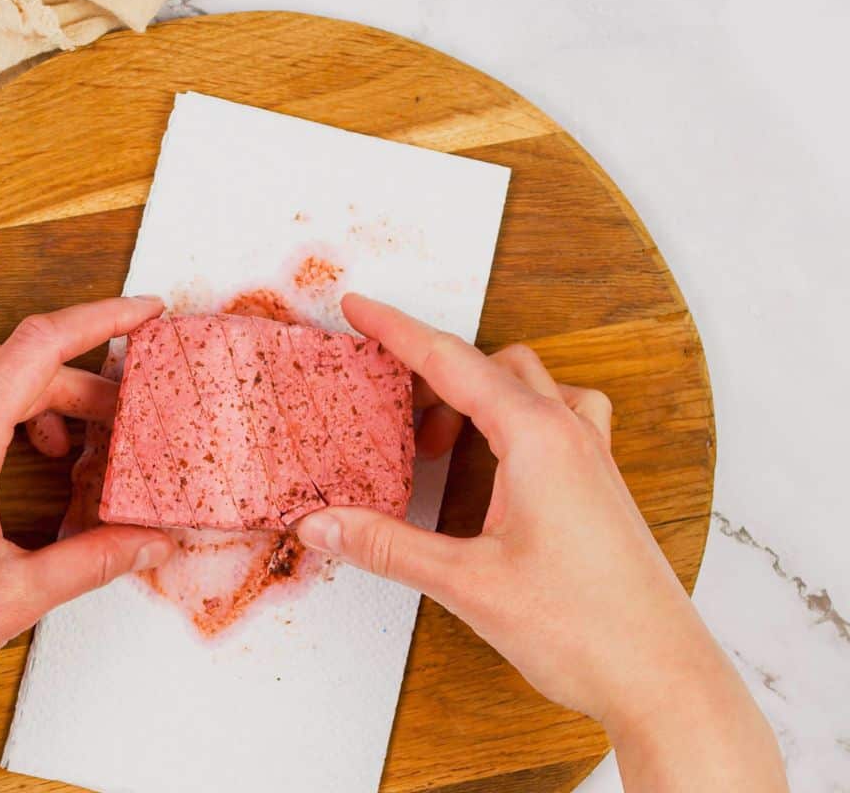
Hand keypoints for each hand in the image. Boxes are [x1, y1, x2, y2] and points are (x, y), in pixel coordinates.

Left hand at [0, 297, 174, 792]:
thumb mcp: (14, 598)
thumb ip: (92, 559)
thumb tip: (147, 542)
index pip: (38, 348)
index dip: (101, 320)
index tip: (142, 312)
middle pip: (8, 360)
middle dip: (71, 382)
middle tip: (111, 429)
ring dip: (16, 388)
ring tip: (52, 446)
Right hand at [295, 293, 785, 792]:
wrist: (662, 676)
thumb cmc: (581, 627)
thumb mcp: (467, 583)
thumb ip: (387, 545)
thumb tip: (321, 523)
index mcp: (538, 438)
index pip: (451, 362)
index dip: (396, 331)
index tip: (357, 307)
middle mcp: (569, 433)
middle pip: (487, 366)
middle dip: (429, 373)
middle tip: (381, 403)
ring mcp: (591, 456)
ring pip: (525, 387)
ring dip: (473, 395)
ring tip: (431, 443)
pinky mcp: (599, 484)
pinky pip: (554, 418)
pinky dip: (510, 420)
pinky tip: (491, 463)